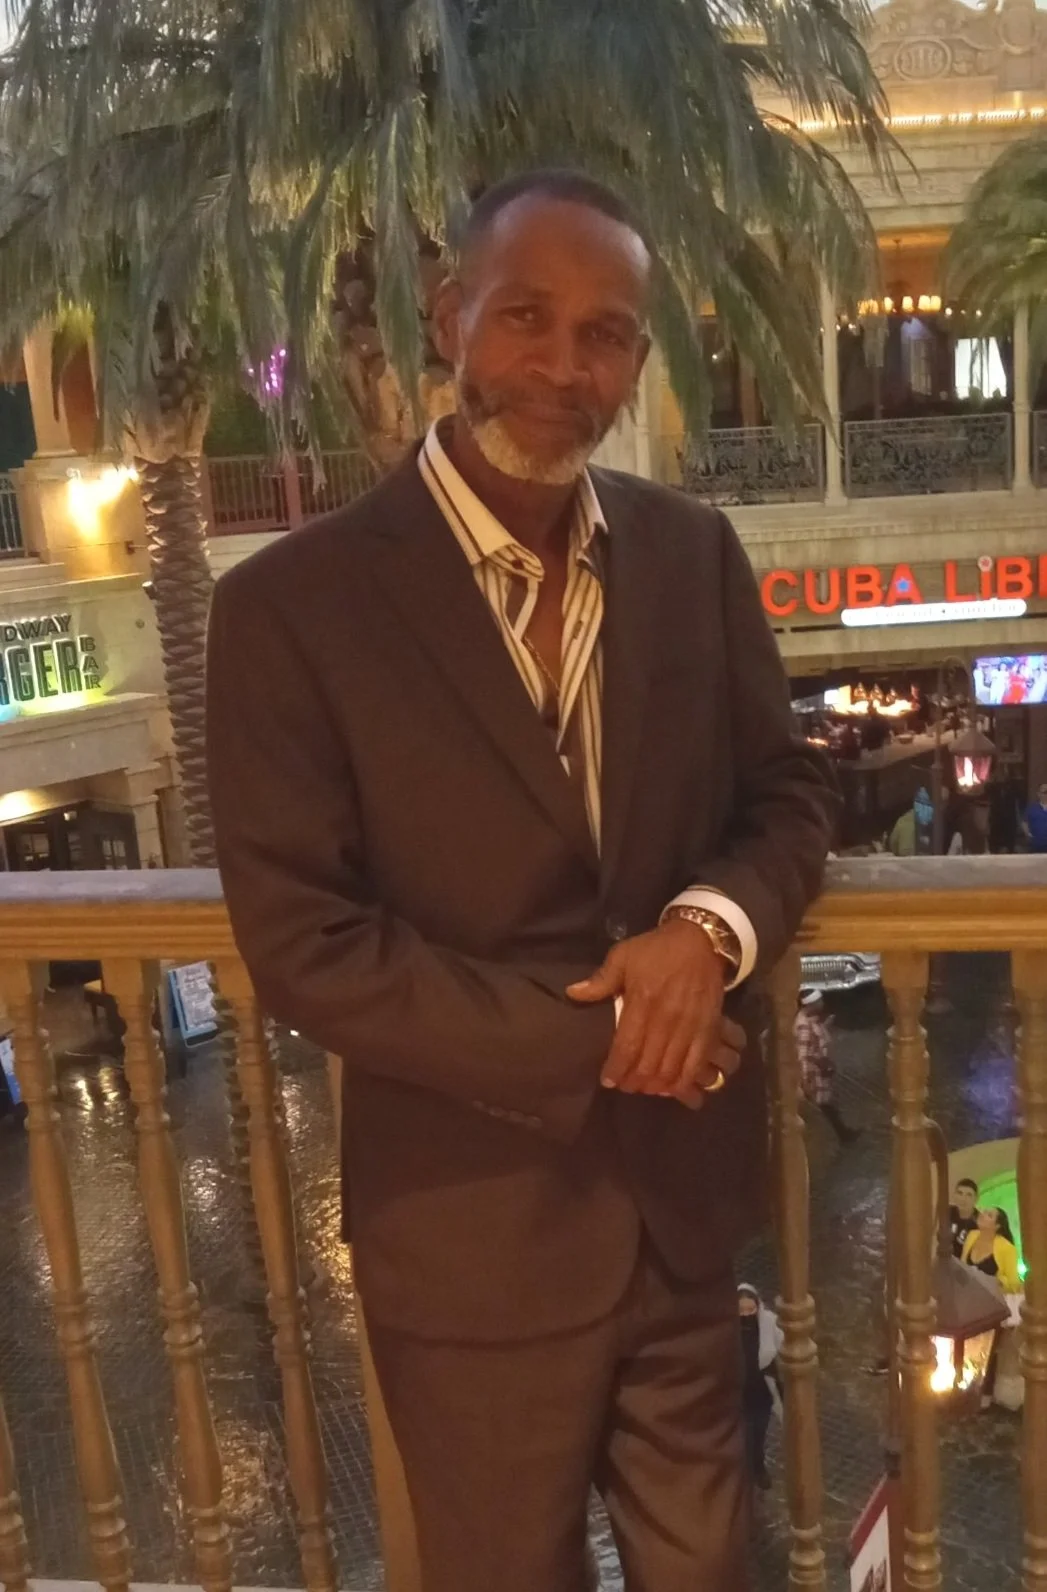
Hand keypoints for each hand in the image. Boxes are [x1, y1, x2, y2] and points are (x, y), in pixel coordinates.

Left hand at [566, 919, 744, 1105]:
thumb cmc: (657, 949)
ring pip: (671, 1068)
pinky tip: (672, 1086)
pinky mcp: (708, 1029)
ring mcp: (689, 1026)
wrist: (700, 940)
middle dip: (634, 1081)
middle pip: (648, 1063)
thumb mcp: (623, 956)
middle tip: (625, 1085)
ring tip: (645, 1087)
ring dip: (656, 1085)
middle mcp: (666, 1018)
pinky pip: (696, 1064)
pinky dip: (683, 1080)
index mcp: (642, 1000)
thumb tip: (573, 993)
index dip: (616, 1069)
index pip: (627, 1046)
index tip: (608, 1080)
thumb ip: (600, 980)